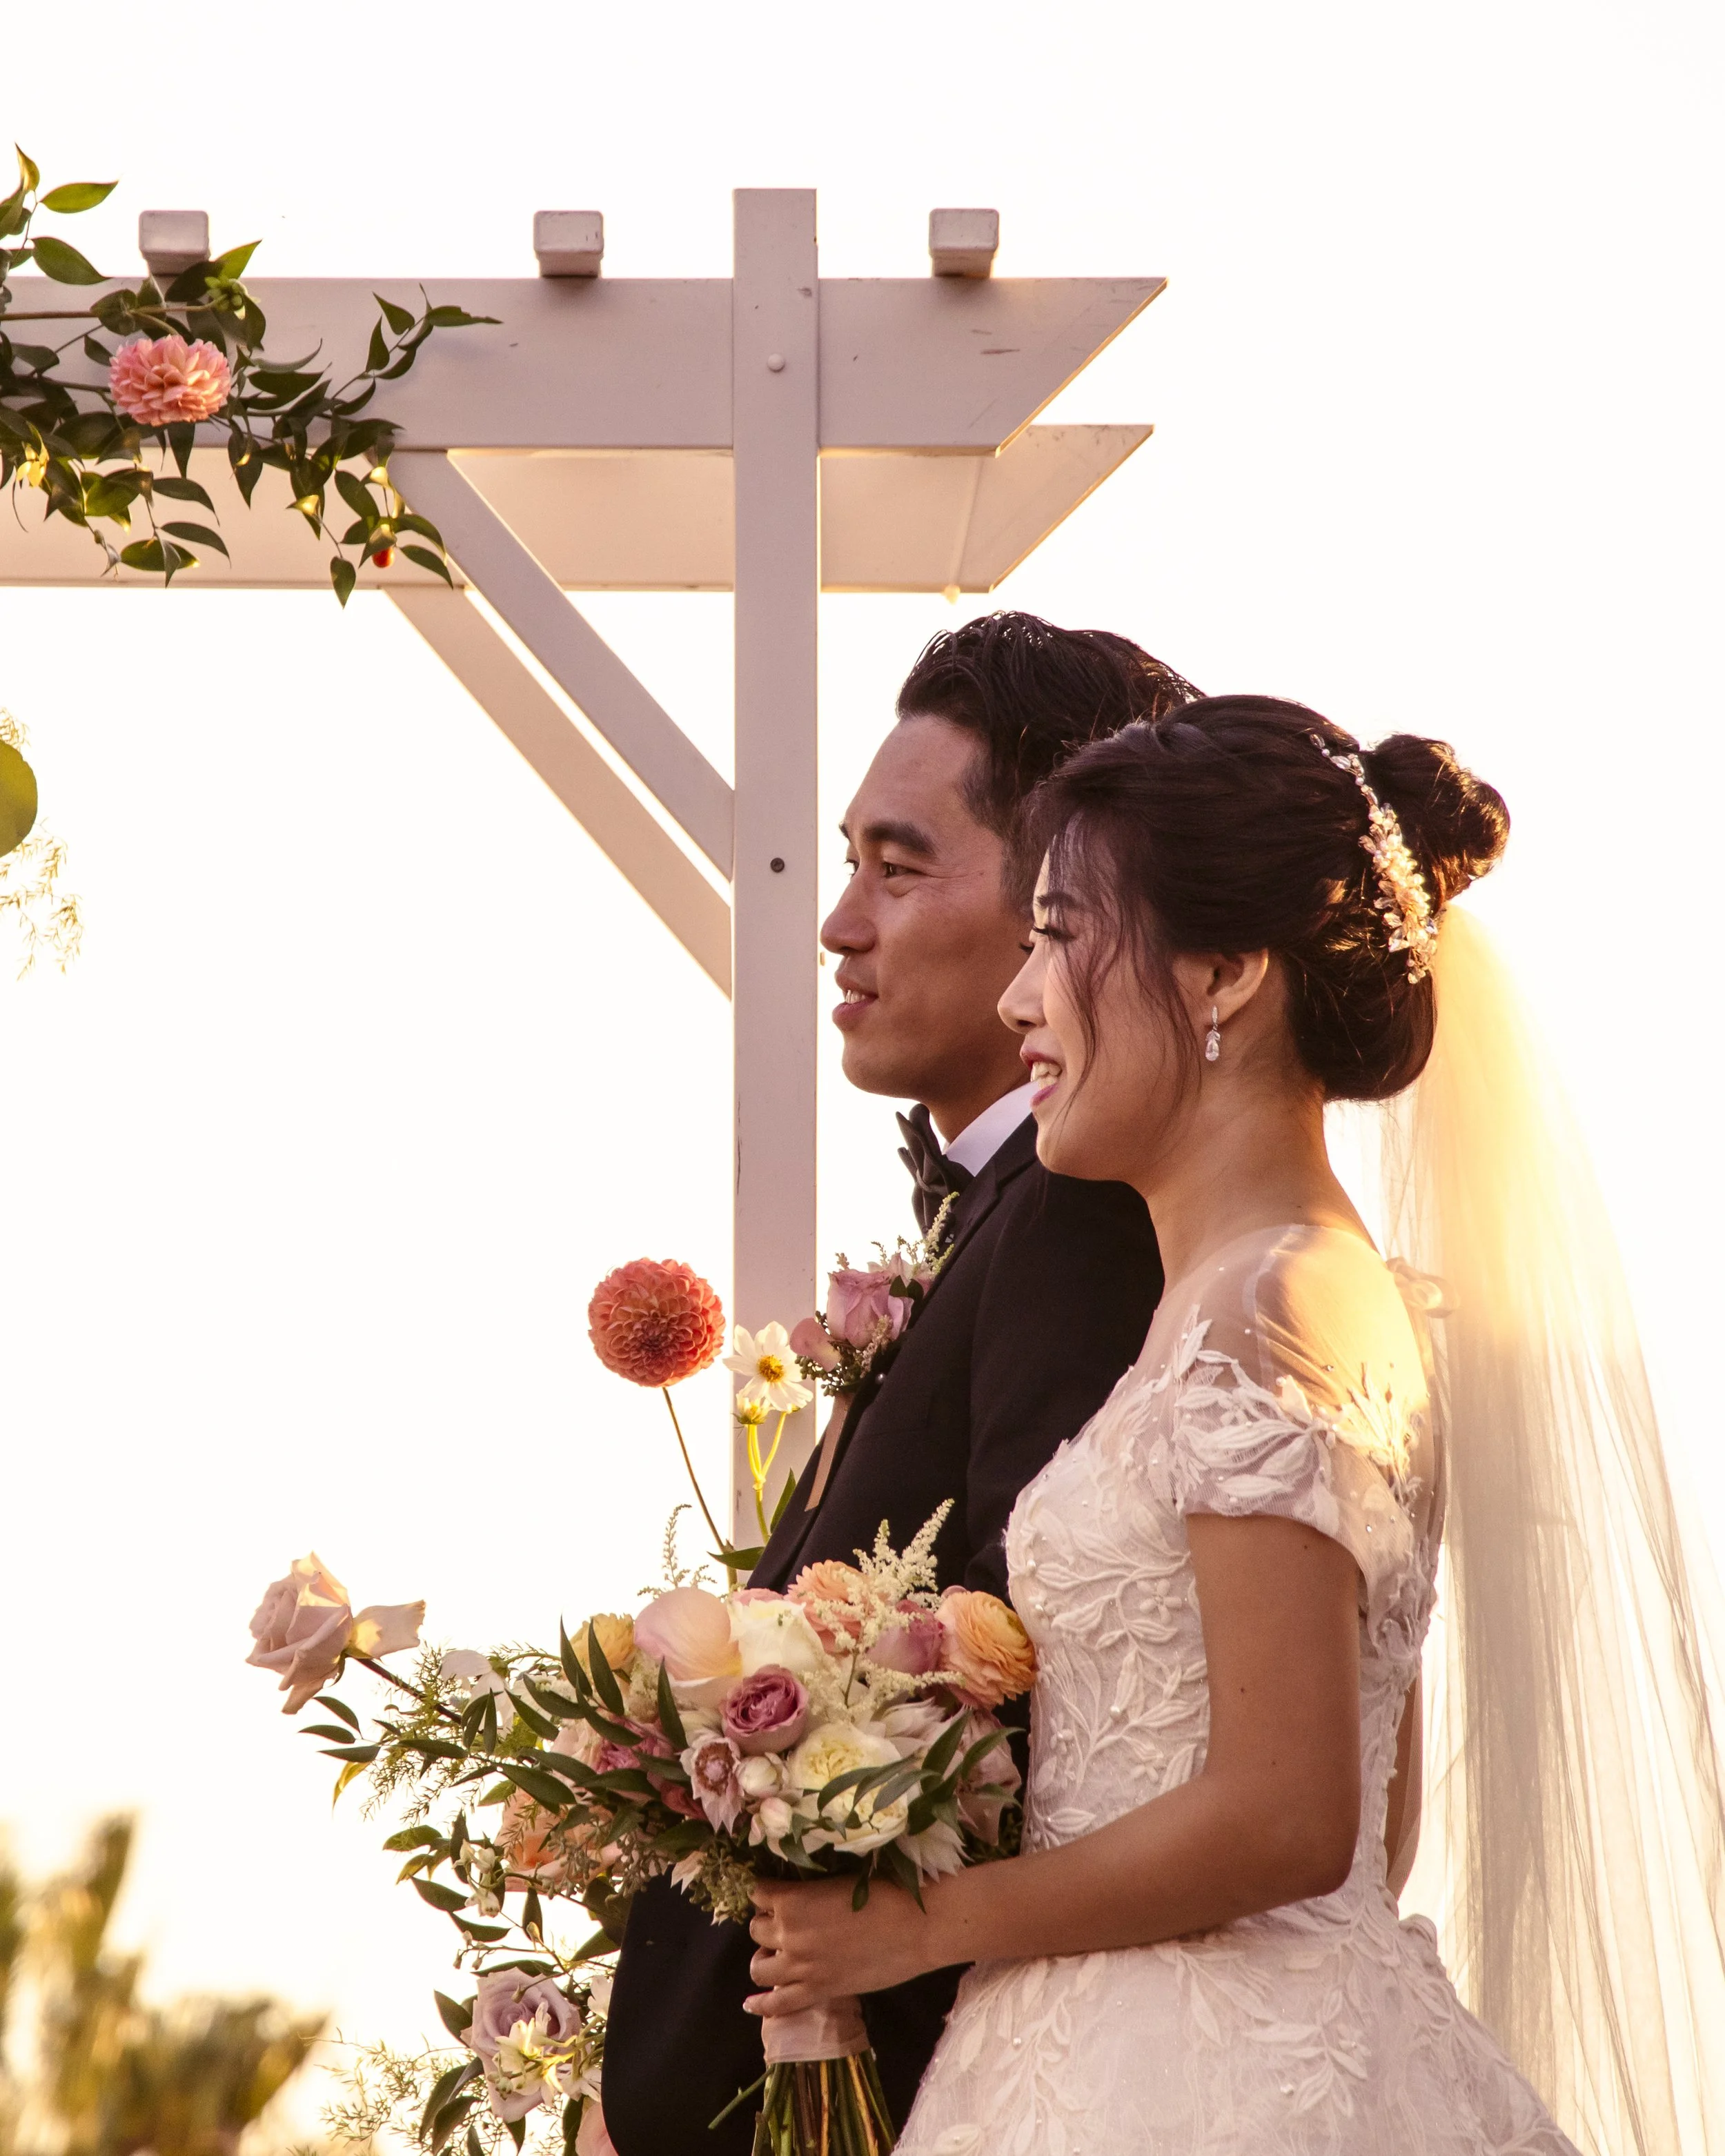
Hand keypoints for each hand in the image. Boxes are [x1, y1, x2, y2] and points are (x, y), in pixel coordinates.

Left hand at [745, 1875, 940, 2016]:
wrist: (917, 1926)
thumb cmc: (885, 1891)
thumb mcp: (837, 1880)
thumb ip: (810, 1891)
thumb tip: (797, 1893)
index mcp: (793, 1900)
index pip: (757, 1893)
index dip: (765, 1892)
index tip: (774, 1892)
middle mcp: (789, 1934)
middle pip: (755, 1930)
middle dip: (767, 1924)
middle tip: (785, 1922)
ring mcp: (801, 1968)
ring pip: (758, 1968)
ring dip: (765, 1958)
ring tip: (777, 1954)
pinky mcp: (818, 1992)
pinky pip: (778, 2005)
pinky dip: (761, 2005)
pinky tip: (751, 2003)